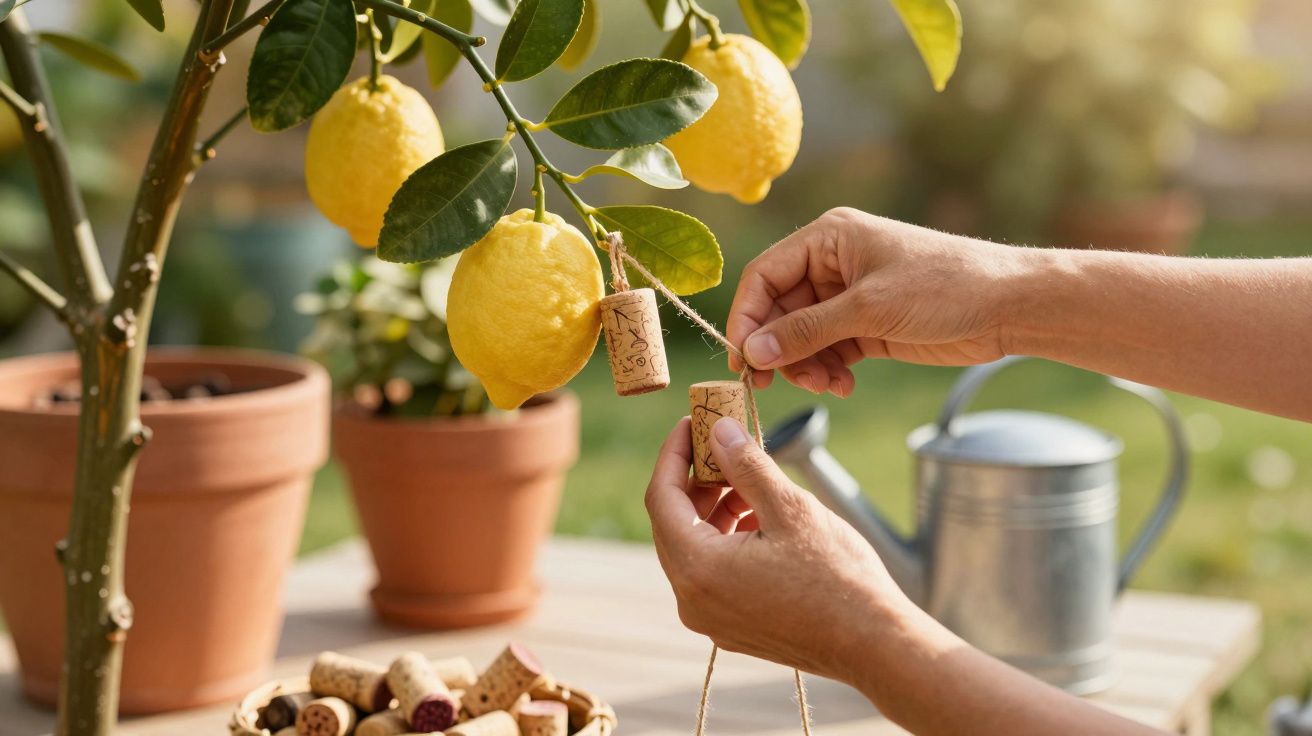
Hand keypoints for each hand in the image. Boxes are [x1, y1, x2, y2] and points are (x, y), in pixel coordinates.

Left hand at [645, 416, 914, 681]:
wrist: (875, 643)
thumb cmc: (838, 577)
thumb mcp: (790, 508)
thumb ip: (746, 466)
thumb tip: (718, 431)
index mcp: (698, 569)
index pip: (661, 498)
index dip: (674, 455)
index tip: (690, 423)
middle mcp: (692, 600)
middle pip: (674, 524)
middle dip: (697, 480)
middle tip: (723, 445)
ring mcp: (711, 619)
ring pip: (696, 547)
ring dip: (715, 509)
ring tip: (751, 481)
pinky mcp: (732, 627)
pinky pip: (714, 572)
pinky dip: (728, 539)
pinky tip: (760, 517)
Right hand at [727, 207, 1027, 393]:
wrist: (1008, 306)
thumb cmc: (945, 287)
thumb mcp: (870, 308)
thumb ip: (807, 331)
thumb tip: (753, 351)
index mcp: (828, 238)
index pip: (764, 275)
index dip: (747, 317)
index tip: (742, 358)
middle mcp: (832, 264)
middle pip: (778, 310)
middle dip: (779, 348)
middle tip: (775, 383)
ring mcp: (849, 297)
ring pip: (801, 336)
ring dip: (805, 364)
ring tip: (827, 384)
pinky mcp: (867, 326)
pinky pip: (828, 350)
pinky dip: (827, 370)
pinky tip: (843, 385)